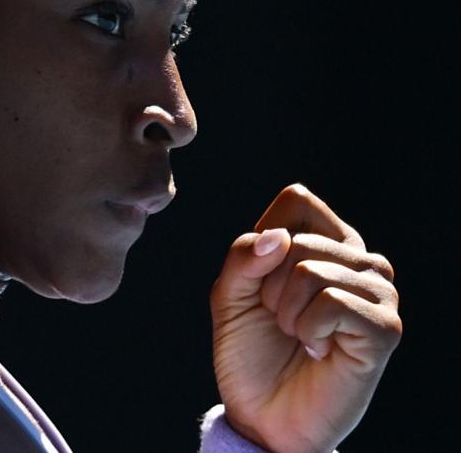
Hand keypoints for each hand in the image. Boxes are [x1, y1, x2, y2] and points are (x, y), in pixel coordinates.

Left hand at [209, 184, 401, 452]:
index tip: (261, 283)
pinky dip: (307, 328)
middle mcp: (360, 260)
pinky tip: (318, 350)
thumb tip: (280, 238)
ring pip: (311, 270)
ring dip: (285, 311)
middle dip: (267, 286)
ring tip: (298, 336)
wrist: (263, 414)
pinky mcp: (385, 328)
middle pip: (296, 238)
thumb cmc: (250, 351)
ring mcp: (378, 293)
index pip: (296, 200)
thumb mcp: (229, 296)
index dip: (263, 240)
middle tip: (279, 321)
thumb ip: (243, 257)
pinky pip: (332, 302)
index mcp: (326, 243)